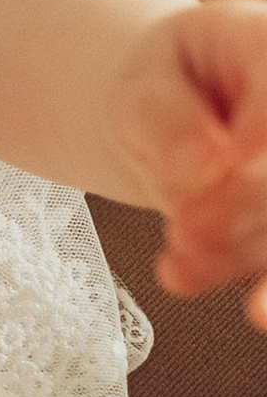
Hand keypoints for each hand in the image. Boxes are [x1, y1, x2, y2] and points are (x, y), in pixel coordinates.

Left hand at [109, 0, 266, 317]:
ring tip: (179, 261)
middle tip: (183, 230)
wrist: (179, 123)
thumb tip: (202, 167)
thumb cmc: (165, 91)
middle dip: (245, 204)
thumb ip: (164, 117)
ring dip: (245, 249)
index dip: (254, 143)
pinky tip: (254, 310)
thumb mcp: (142, 87)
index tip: (199, 172)